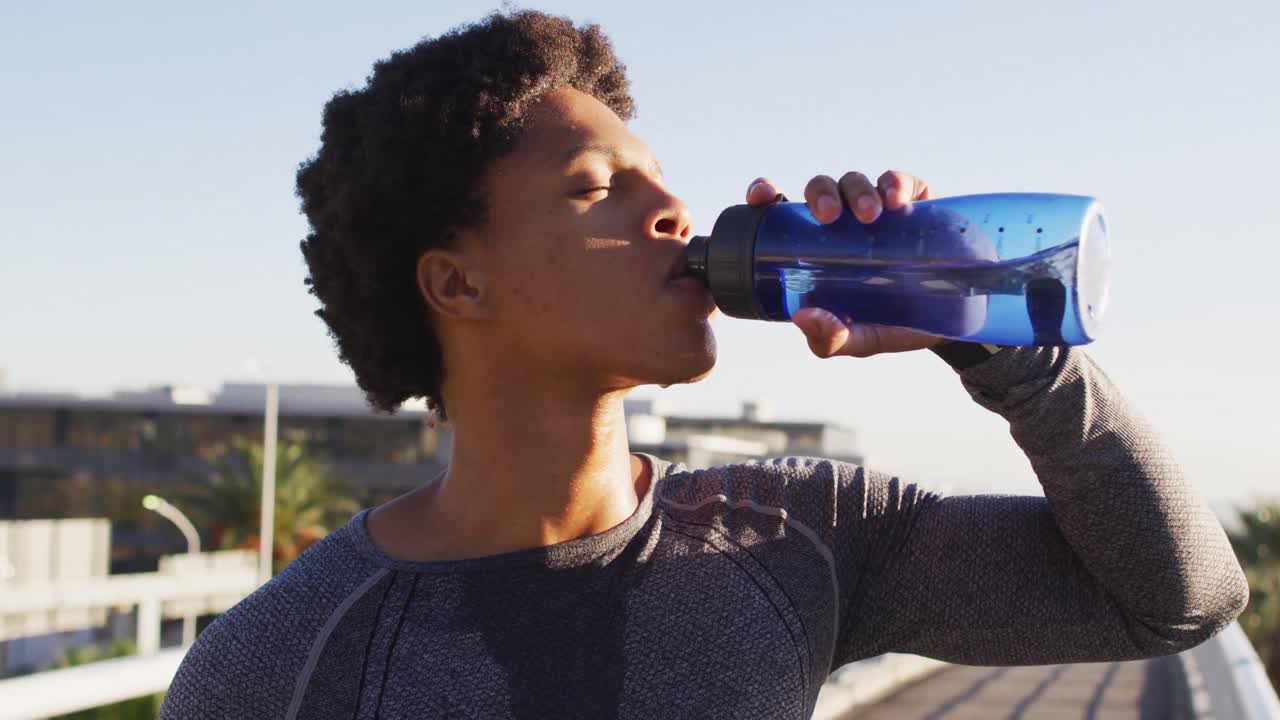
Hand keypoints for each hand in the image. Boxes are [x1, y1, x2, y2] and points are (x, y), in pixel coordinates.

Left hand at [744, 171, 951, 358]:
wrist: (952, 325)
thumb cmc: (891, 326)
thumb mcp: (858, 339)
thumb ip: (829, 338)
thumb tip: (803, 318)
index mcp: (816, 248)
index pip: (782, 212)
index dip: (766, 194)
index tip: (761, 196)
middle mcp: (842, 222)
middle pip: (820, 189)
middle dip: (820, 193)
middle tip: (828, 216)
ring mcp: (878, 209)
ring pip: (855, 181)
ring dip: (857, 190)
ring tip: (871, 215)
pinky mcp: (915, 202)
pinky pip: (900, 181)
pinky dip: (896, 182)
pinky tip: (897, 199)